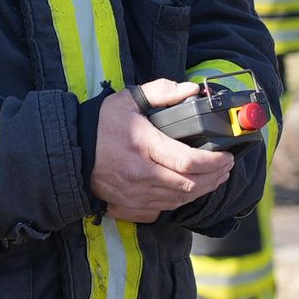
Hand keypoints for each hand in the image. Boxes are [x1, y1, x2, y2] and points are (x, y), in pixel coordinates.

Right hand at [89, 80, 234, 223]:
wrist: (71, 151)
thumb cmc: (100, 125)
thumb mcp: (128, 99)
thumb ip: (161, 92)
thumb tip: (191, 90)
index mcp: (144, 146)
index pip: (189, 162)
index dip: (215, 162)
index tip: (227, 156)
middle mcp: (141, 174)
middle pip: (190, 185)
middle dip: (215, 177)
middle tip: (227, 166)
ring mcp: (136, 193)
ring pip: (181, 199)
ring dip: (204, 190)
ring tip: (216, 177)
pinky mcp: (130, 204)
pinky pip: (165, 207)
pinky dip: (183, 200)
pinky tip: (191, 189)